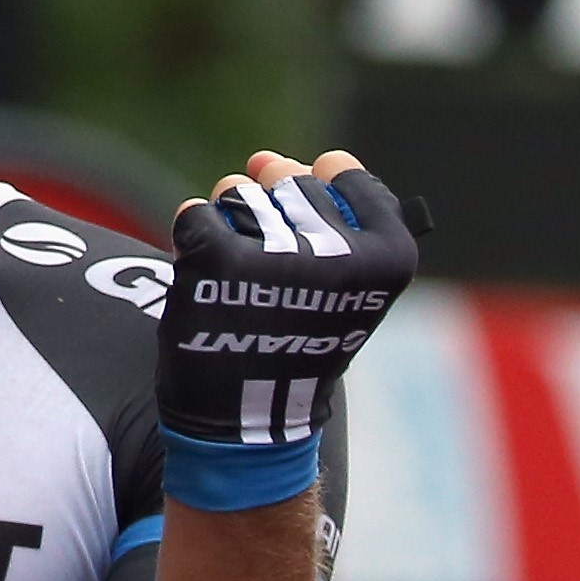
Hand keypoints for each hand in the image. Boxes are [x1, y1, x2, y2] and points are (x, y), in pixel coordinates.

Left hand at [152, 145, 420, 490]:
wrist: (246, 421)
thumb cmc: (295, 346)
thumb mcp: (345, 289)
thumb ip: (332, 218)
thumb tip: (269, 159)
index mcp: (387, 257)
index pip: (344, 173)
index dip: (315, 200)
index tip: (308, 239)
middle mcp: (339, 251)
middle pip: (287, 178)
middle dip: (266, 212)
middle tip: (265, 275)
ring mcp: (277, 252)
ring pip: (237, 192)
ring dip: (227, 227)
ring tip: (237, 283)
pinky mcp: (217, 256)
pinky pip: (195, 215)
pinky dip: (191, 245)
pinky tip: (207, 286)